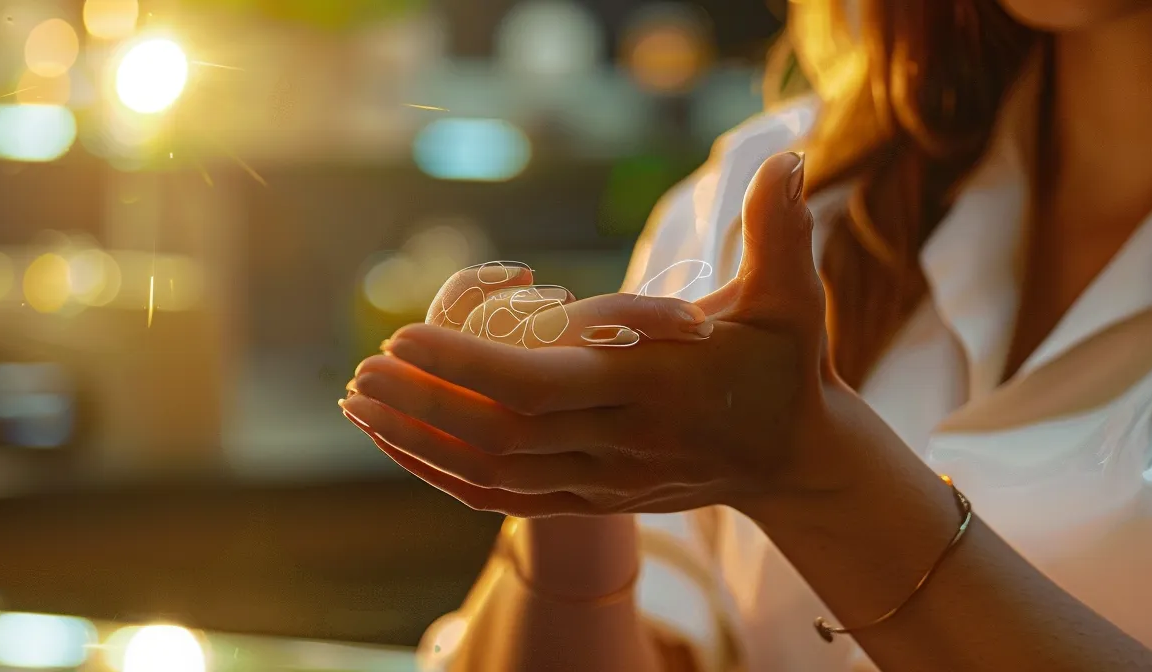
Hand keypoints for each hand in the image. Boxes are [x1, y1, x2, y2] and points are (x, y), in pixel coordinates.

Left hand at [343, 152, 861, 515]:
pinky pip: (501, 500)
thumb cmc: (787, 367)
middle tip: (360, 369)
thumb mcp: (792, 299)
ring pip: (490, 473)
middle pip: (498, 434)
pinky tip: (401, 445)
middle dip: (421, 403)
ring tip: (359, 403)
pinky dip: (444, 475)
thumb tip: (789, 158)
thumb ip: (780, 231)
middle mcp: (618, 444)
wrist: (793, 460)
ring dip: (417, 441)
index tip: (404, 335)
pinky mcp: (590, 501)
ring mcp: (600, 482)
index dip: (464, 365)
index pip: (538, 387)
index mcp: (650, 391)